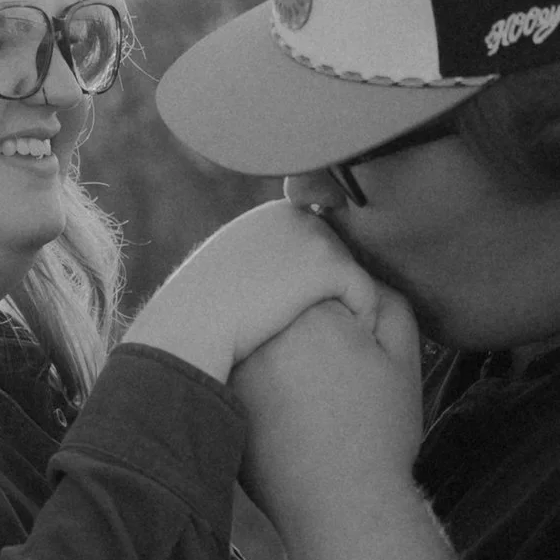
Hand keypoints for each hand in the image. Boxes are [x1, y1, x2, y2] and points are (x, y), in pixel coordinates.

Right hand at [125, 201, 381, 383]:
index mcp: (274, 215)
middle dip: (332, 294)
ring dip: (345, 308)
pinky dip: (360, 321)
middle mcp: (297, 215)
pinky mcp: (329, 263)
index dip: (314, 286)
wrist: (191, 324)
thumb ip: (263, 264)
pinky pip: (367, 296)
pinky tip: (339, 344)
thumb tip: (286, 277)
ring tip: (321, 337)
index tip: (297, 317)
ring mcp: (314, 236)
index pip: (316, 248)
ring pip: (355, 277)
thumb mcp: (229, 272)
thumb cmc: (201, 313)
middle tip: (315, 331)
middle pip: (340, 259)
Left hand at [230, 284, 424, 533]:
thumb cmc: (379, 434)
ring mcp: (235, 367)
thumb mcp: (402, 356)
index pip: (323, 287)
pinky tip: (287, 420)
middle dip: (310, 336)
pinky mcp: (221, 400)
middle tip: (333, 387)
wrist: (342, 508)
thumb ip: (385, 301)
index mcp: (310, 313)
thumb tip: (358, 280)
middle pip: (287, 311)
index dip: (348, 320)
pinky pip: (242, 374)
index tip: (355, 360)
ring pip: (262, 342)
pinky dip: (260, 386)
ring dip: (281, 357)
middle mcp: (262, 333)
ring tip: (312, 405)